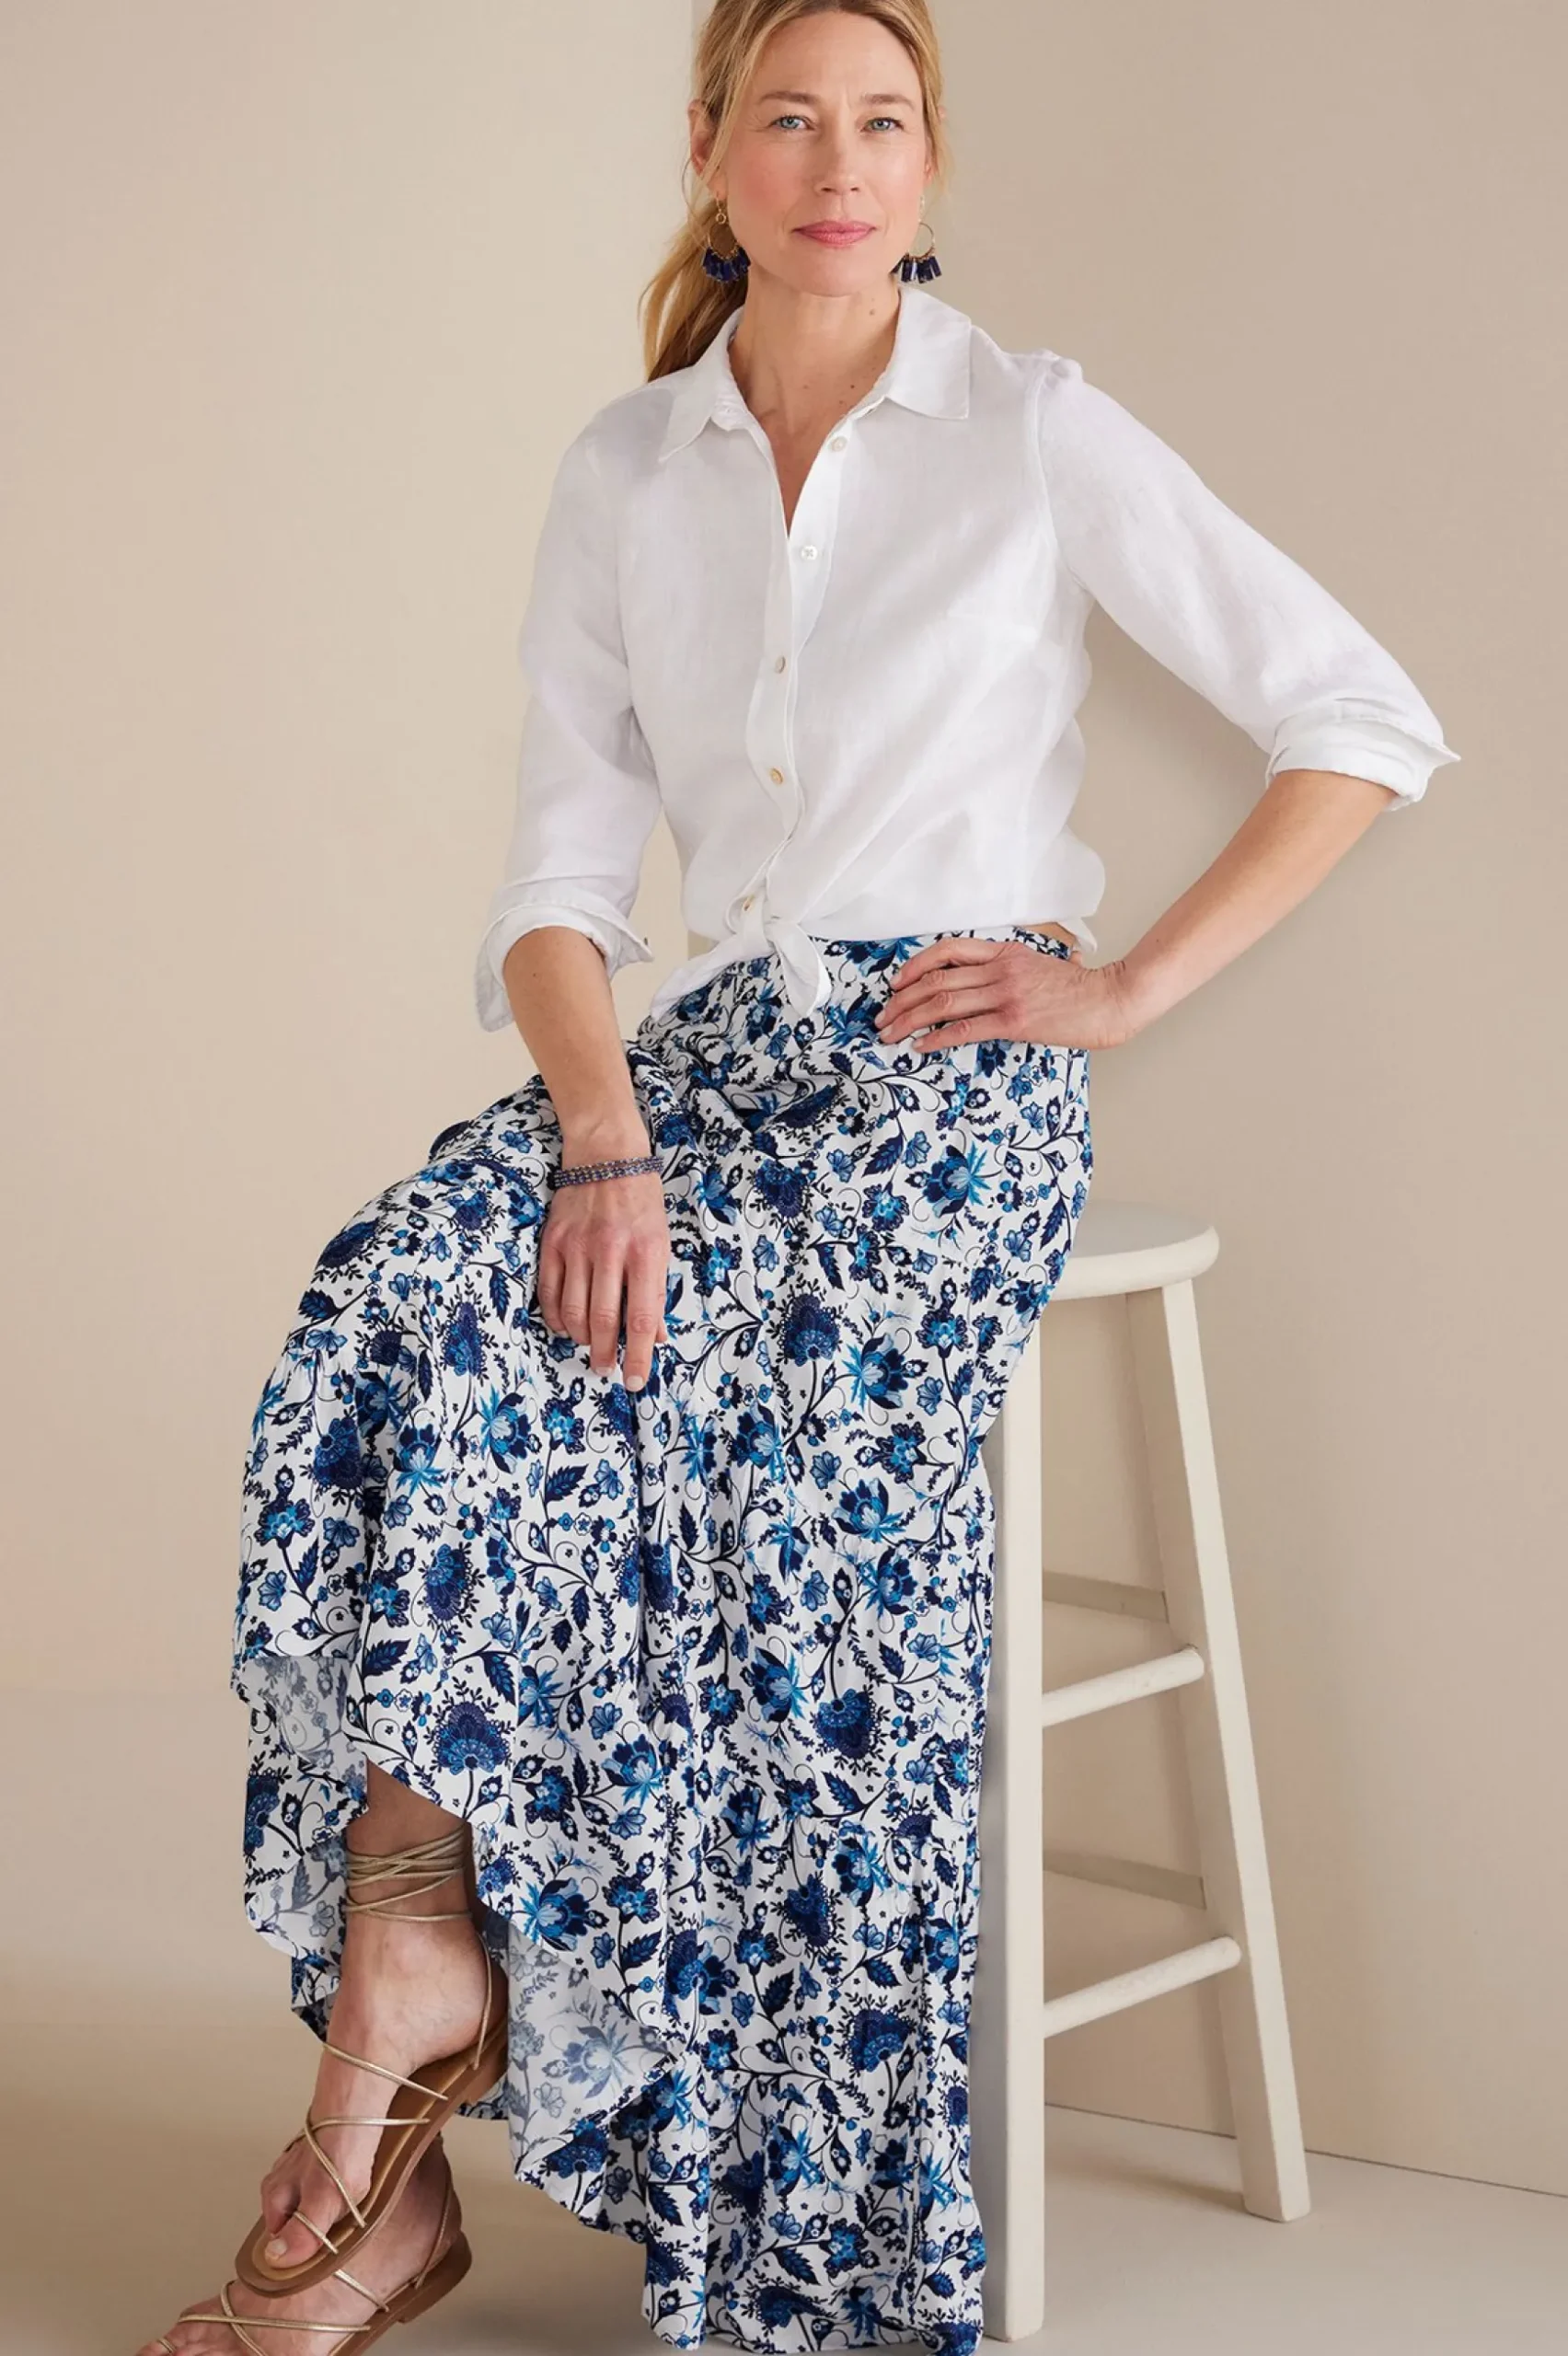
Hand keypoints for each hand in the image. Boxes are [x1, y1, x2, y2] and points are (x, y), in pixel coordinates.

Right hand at [537, 1162, 670, 1392]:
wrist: (607, 1154)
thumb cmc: (642, 1201)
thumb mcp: (661, 1244)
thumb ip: (656, 1292)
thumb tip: (655, 1337)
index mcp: (646, 1254)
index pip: (641, 1319)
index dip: (637, 1356)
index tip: (635, 1381)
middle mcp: (611, 1252)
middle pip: (603, 1321)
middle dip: (605, 1354)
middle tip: (606, 1369)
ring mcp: (577, 1247)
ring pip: (573, 1311)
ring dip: (580, 1338)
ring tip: (589, 1345)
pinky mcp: (553, 1242)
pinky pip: (549, 1292)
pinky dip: (556, 1317)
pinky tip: (565, 1324)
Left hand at [873, 936, 1142, 1053]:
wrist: (1111, 998)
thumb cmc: (1082, 989)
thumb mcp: (1044, 965)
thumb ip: (1016, 967)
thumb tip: (998, 977)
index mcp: (1006, 952)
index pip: (949, 950)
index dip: (916, 966)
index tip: (897, 984)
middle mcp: (1000, 969)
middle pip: (936, 979)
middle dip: (902, 1000)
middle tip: (882, 1017)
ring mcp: (1006, 994)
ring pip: (943, 1003)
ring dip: (909, 1020)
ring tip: (890, 1034)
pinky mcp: (1014, 1021)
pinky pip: (965, 1028)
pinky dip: (936, 1037)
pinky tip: (920, 1046)